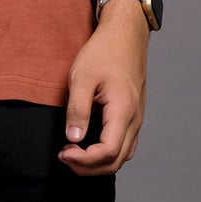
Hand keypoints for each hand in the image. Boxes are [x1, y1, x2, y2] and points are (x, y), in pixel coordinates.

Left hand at [58, 0, 148, 175]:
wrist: (126, 34)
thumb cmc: (104, 52)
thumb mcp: (82, 78)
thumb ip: (77, 110)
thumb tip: (73, 139)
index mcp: (122, 111)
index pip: (107, 152)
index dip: (84, 160)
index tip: (63, 152)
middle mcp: (134, 119)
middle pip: (116, 161)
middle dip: (89, 167)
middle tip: (64, 156)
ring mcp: (137, 118)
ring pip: (123, 156)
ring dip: (98, 162)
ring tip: (74, 152)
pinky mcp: (134, 114)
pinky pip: (125, 144)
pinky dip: (107, 153)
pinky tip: (88, 144)